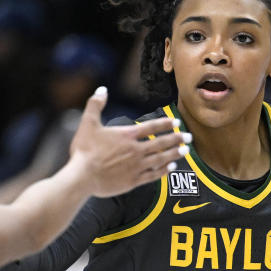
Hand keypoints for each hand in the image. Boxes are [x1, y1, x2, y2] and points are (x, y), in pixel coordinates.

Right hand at [69, 86, 188, 197]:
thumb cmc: (84, 151)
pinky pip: (153, 175)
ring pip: (161, 159)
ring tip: (185, 151)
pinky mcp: (133, 181)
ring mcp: (136, 166)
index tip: (176, 122)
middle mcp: (135, 150)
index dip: (165, 124)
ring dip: (174, 154)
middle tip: (189, 137)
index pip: (151, 127)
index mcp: (126, 135)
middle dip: (177, 139)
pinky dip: (163, 171)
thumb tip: (102, 89)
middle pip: (161, 143)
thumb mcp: (87, 123)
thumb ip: (95, 105)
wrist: (82, 177)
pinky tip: (171, 168)